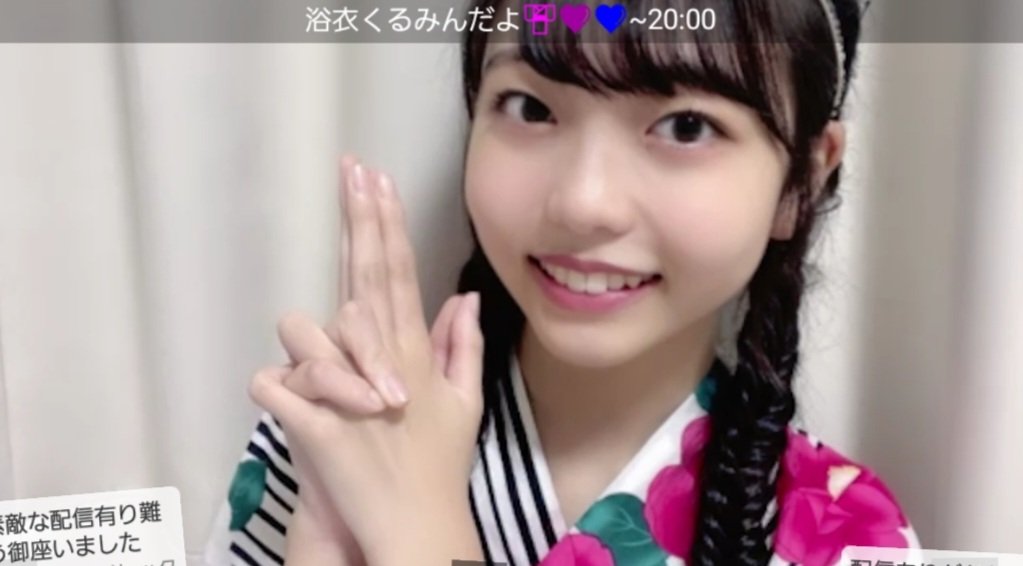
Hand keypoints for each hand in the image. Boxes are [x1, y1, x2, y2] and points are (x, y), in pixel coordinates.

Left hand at [249, 155, 484, 562]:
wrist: (418, 526)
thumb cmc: (436, 465)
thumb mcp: (464, 402)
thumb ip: (463, 345)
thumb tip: (465, 295)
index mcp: (413, 351)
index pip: (399, 273)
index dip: (387, 224)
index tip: (377, 179)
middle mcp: (383, 359)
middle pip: (368, 276)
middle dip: (361, 220)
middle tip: (351, 170)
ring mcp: (350, 390)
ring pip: (309, 330)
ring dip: (306, 338)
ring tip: (323, 375)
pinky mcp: (318, 426)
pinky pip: (274, 388)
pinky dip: (269, 386)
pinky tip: (272, 390)